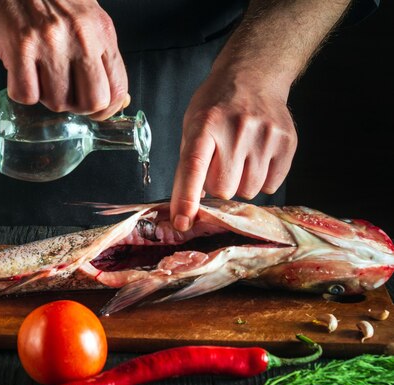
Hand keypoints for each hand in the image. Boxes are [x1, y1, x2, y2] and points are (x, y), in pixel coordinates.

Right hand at [0, 0, 128, 119]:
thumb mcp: (86, 19)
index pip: (117, 88)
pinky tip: (20, 72)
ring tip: (38, 73)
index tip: (94, 111)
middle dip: (77, 108)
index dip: (106, 109)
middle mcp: (81, 37)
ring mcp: (50, 42)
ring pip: (56, 101)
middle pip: (92, 102)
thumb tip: (111, 98)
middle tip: (64, 95)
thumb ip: (99, 55)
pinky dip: (21, 91)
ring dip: (45, 96)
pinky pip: (26, 94)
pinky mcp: (20, 47)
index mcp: (101, 31)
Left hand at [170, 71, 297, 230]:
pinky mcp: (287, 143)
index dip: (187, 198)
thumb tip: (187, 209)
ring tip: (239, 158)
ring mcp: (265, 136)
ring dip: (240, 183)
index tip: (182, 221)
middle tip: (219, 163)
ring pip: (248, 191)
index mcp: (205, 125)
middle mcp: (236, 130)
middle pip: (224, 189)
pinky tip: (257, 157)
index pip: (193, 167)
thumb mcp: (192, 126)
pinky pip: (271, 186)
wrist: (254, 76)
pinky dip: (261, 180)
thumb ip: (189, 165)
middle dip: (218, 186)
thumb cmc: (216, 106)